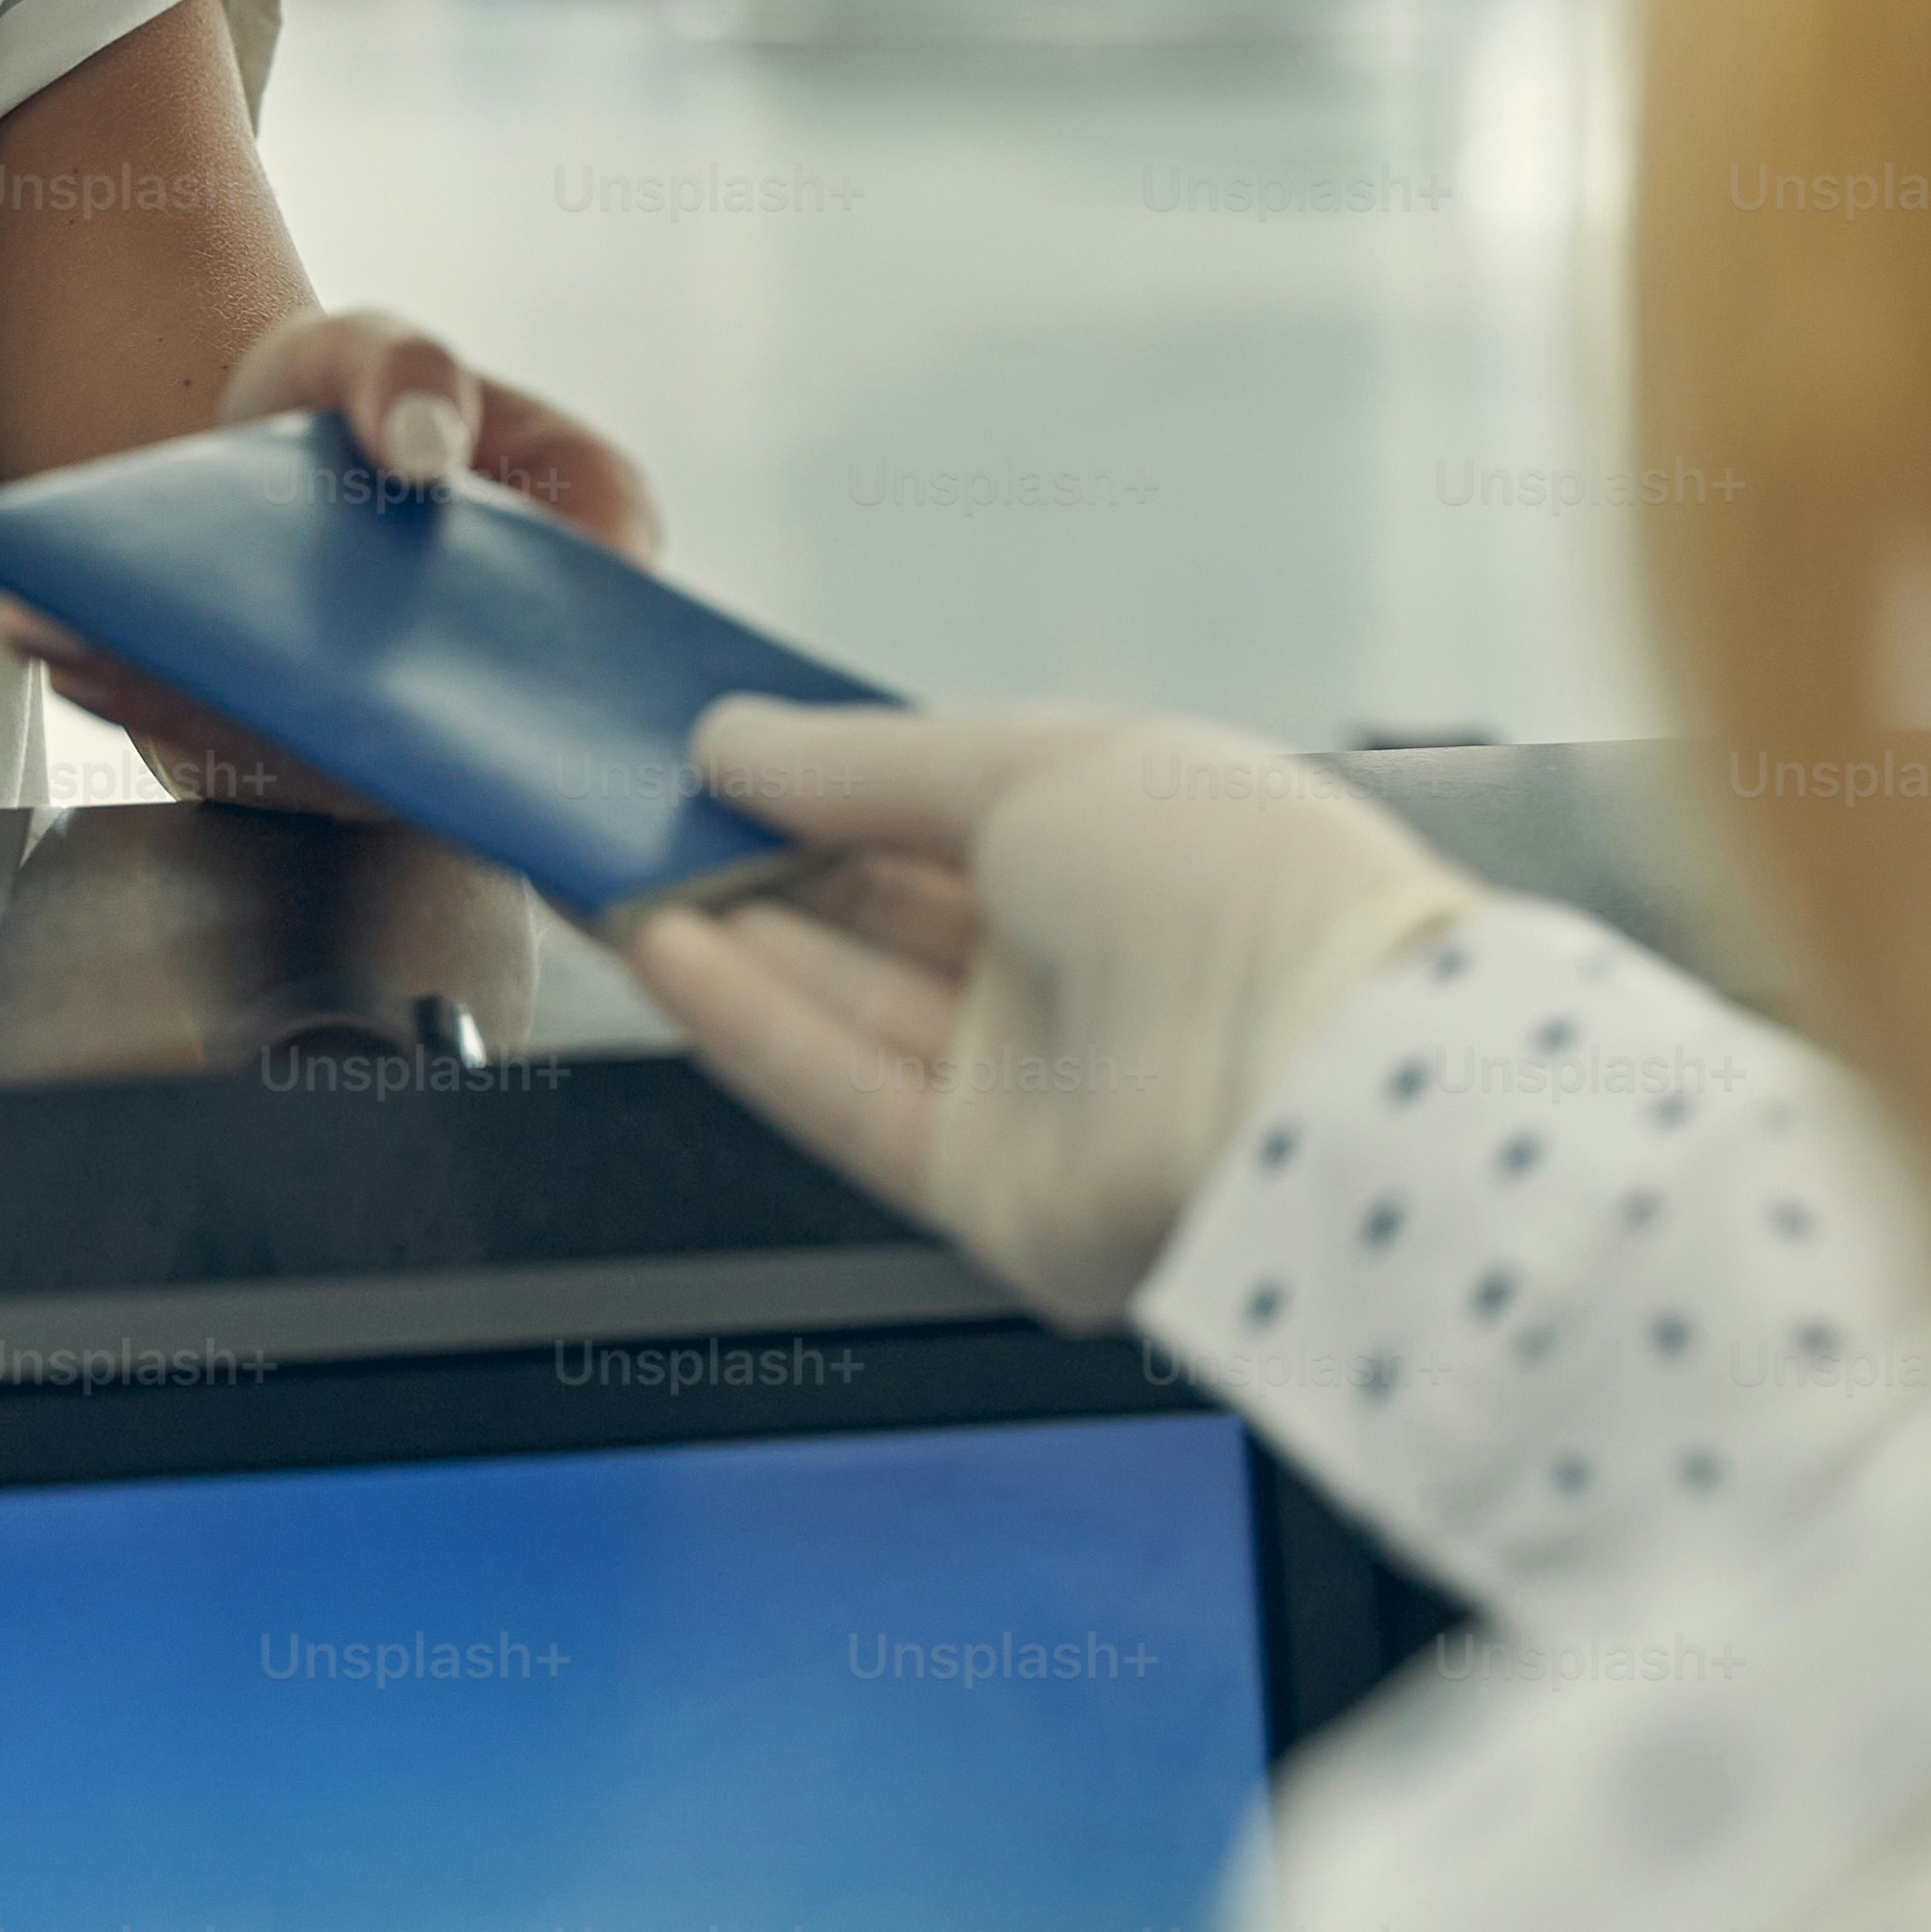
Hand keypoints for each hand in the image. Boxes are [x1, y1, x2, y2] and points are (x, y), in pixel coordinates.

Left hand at [0, 302, 664, 822]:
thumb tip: (422, 446)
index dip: (527, 672)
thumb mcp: (371, 345)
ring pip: (315, 754)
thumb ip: (409, 370)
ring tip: (86, 638)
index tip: (415, 649)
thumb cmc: (345, 403)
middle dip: (318, 704)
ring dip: (192, 704)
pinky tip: (64, 646)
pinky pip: (233, 755)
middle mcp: (500, 682)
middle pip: (437, 730)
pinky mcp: (306, 763)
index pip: (585, 643)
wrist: (255, 457)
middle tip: (216, 664)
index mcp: (577, 562)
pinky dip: (142, 701)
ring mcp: (402, 737)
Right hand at [618, 702, 1478, 1326]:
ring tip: (611, 866)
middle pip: (876, 912)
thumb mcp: (1033, 761)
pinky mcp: (989, 1191)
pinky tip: (658, 949)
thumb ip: (863, 764)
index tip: (708, 748)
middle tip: (631, 806)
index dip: (818, 781)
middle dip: (752, 857)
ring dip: (725, 935)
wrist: (1319, 1084)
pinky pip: (841, 1094)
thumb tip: (734, 741)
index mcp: (1121, 845)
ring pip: (844, 1003)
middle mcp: (1079, 970)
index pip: (934, 813)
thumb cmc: (1235, 890)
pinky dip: (744, 1023)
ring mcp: (1033, 1086)